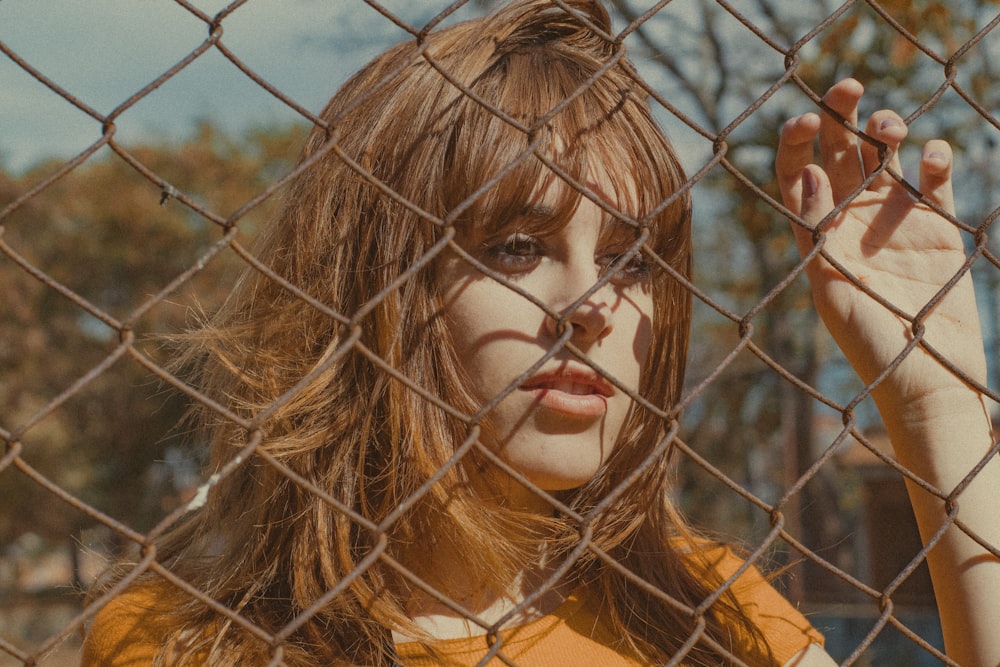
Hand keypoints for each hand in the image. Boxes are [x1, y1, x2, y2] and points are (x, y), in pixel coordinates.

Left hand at [774, 78, 985, 410]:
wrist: (925, 378)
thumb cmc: (870, 345)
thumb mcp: (835, 291)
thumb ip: (819, 235)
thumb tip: (809, 174)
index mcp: (818, 234)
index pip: (798, 176)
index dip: (795, 144)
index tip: (802, 122)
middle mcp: (852, 220)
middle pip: (842, 153)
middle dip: (840, 115)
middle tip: (846, 87)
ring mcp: (894, 220)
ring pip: (887, 157)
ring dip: (887, 130)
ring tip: (890, 127)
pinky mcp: (936, 226)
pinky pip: (933, 180)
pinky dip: (934, 159)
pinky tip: (931, 157)